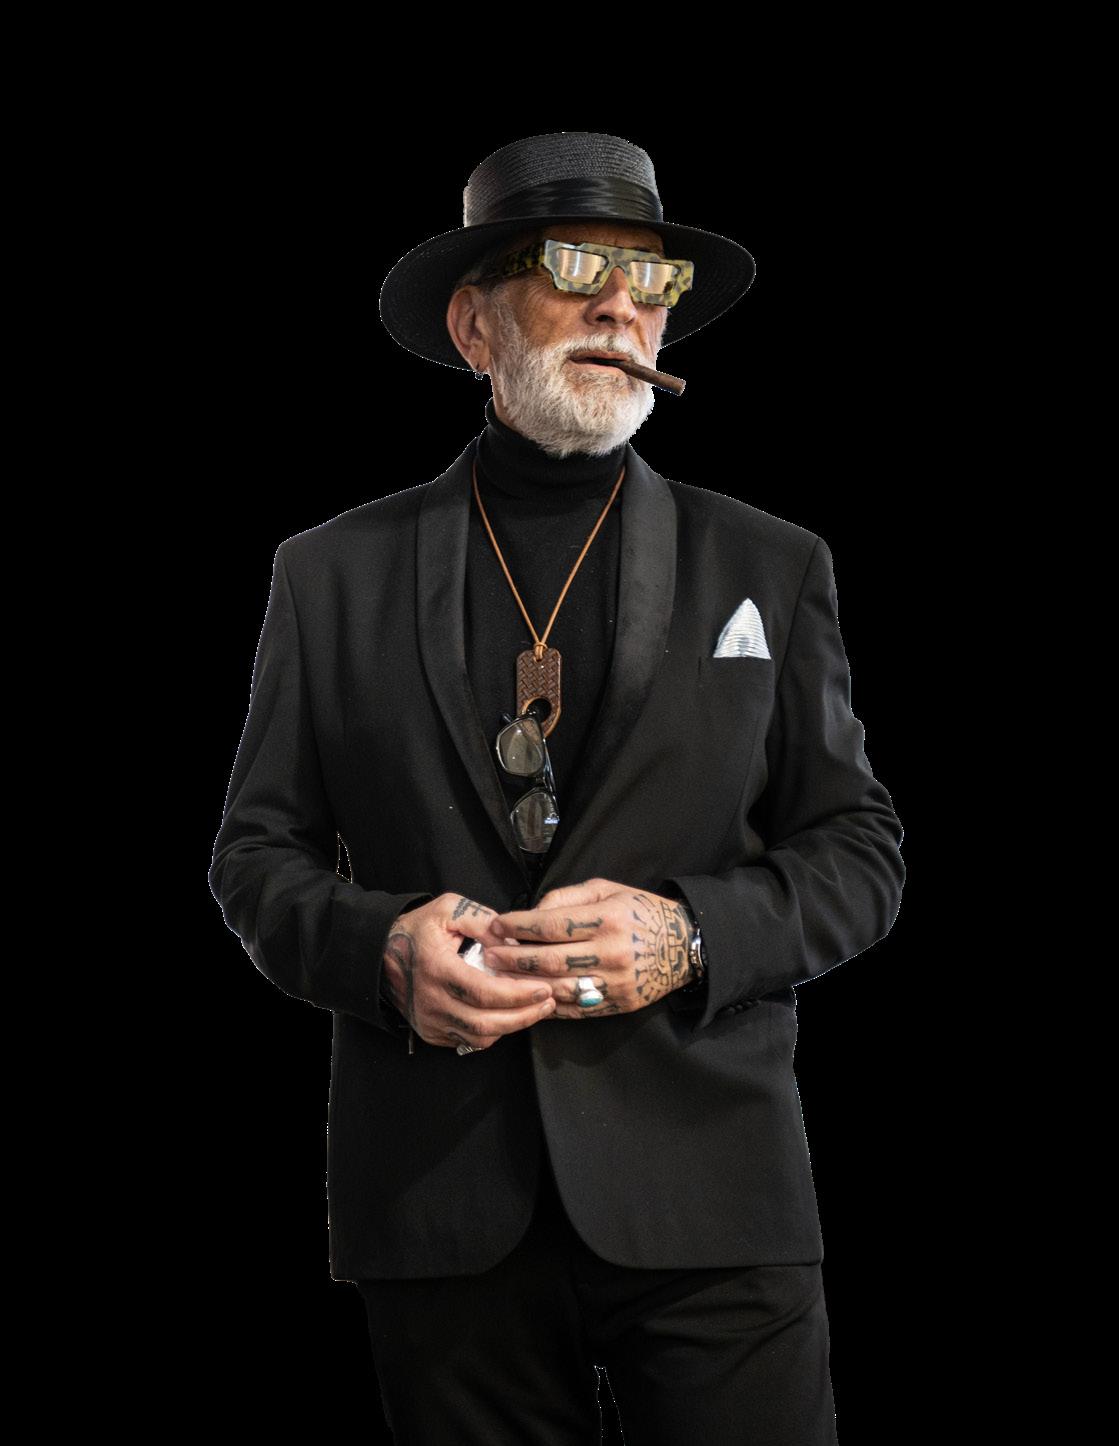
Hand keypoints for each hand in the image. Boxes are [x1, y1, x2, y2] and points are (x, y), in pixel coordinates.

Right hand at [382, 892, 556, 1050]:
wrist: (380, 953)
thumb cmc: (418, 929)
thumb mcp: (450, 910)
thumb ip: (484, 921)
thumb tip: (514, 942)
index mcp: (437, 969)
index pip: (485, 993)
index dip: (519, 994)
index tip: (543, 987)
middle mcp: (432, 1001)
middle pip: (486, 1023)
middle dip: (524, 1015)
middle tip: (548, 1001)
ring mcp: (430, 1020)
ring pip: (479, 1037)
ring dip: (512, 1026)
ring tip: (536, 1010)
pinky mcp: (431, 1031)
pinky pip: (468, 1040)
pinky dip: (493, 1032)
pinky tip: (510, 1015)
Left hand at [483, 878, 695, 1019]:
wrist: (685, 946)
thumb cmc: (641, 911)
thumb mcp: (607, 889)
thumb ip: (567, 897)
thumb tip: (532, 913)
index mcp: (608, 918)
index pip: (551, 925)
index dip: (518, 927)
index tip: (497, 926)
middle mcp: (611, 952)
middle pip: (549, 960)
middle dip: (512, 958)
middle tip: (489, 955)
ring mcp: (615, 982)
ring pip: (558, 987)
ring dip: (523, 984)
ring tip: (500, 978)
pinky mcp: (618, 1005)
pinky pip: (575, 1008)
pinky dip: (548, 1004)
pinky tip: (529, 996)